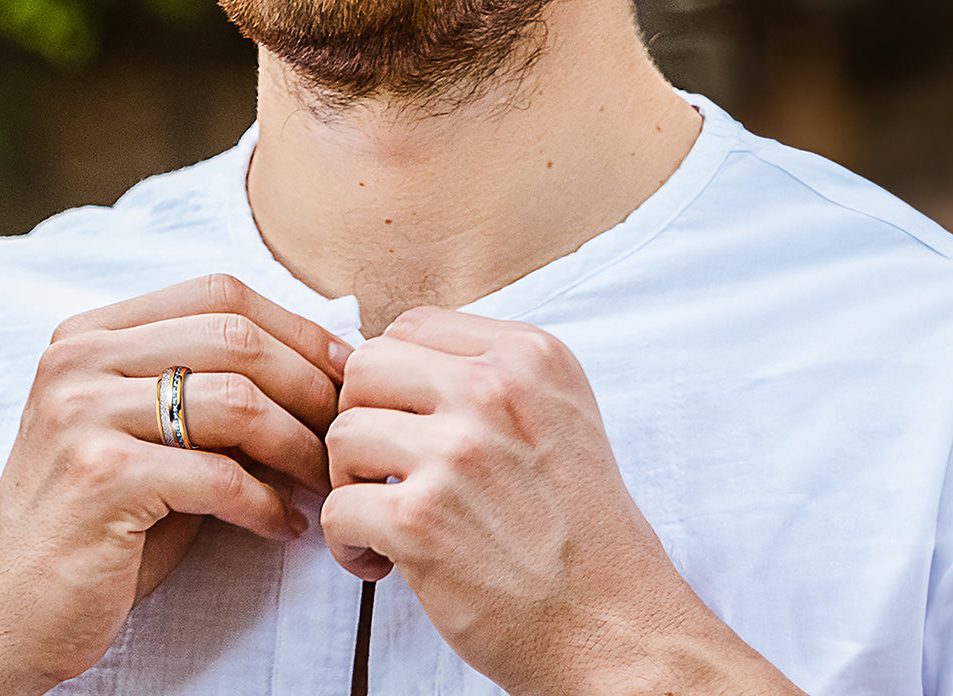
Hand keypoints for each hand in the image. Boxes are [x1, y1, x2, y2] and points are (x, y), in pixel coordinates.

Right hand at [0, 274, 350, 693]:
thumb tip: (323, 375)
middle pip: (236, 336)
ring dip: (298, 447)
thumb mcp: (149, 441)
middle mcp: (77, 360)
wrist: (7, 615)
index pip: (219, 294)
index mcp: (88, 335)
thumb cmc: (97, 528)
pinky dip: (266, 504)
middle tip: (348, 432)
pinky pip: (217, 476)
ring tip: (323, 483)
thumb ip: (211, 397)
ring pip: (236, 401)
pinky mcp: (99, 479)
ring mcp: (81, 415)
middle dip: (310, 385)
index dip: (297, 329)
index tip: (346, 374)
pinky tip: (283, 528)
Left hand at [320, 308, 799, 694]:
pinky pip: (335, 509)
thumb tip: (392, 366)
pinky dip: (346, 545)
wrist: (616, 627)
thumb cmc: (584, 534)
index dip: (395, 381)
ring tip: (388, 522)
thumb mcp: (561, 419)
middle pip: (365, 368)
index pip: (412, 326)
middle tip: (384, 473)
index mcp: (530, 356)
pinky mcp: (422, 520)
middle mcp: (494, 392)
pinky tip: (383, 564)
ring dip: (349, 485)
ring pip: (341, 435)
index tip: (411, 428)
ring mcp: (456, 454)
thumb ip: (489, 380)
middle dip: (362, 422)